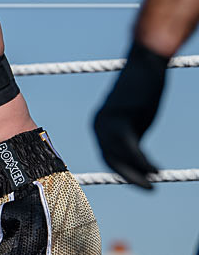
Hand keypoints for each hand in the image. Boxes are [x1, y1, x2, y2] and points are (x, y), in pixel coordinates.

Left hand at [93, 41, 168, 188]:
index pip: (107, 156)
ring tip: (153, 183)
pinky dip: (143, 162)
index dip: (123, 172)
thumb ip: (130, 136)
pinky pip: (130, 148)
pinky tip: (156, 171)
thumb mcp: (133, 119)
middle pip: (110, 160)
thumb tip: (136, 161)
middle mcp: (98, 125)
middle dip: (129, 177)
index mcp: (98, 126)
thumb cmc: (142, 91)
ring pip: (119, 157)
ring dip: (137, 174)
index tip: (140, 183)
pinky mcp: (121, 118)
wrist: (144, 66)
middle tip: (149, 189)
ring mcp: (108, 122)